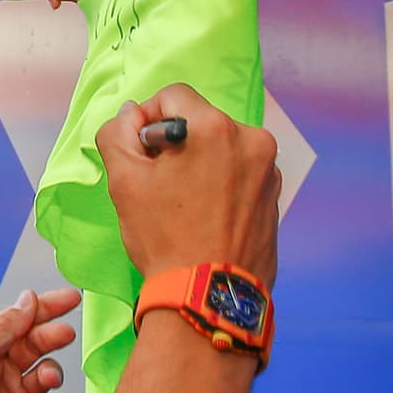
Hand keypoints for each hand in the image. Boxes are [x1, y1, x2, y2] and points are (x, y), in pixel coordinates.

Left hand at [0, 288, 80, 392]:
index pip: (22, 321)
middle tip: (63, 333)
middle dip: (54, 335)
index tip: (71, 298)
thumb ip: (5, 328)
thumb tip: (30, 299)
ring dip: (52, 372)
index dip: (47, 308)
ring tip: (43, 379)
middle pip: (40, 344)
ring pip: (53, 374)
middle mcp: (5, 372)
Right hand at [97, 86, 278, 286]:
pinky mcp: (275, 196)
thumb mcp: (124, 182)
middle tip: (159, 184)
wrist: (208, 297)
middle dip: (175, 144)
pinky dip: (221, 184)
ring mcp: (269, 170)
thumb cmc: (165, 238)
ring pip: (221, 147)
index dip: (146, 120)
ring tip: (184, 205)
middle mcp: (251, 140)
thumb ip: (118, 134)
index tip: (140, 153)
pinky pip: (240, 173)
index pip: (172, 96)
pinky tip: (206, 216)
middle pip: (200, 121)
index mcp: (214, 128)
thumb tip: (130, 115)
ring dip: (200, 163)